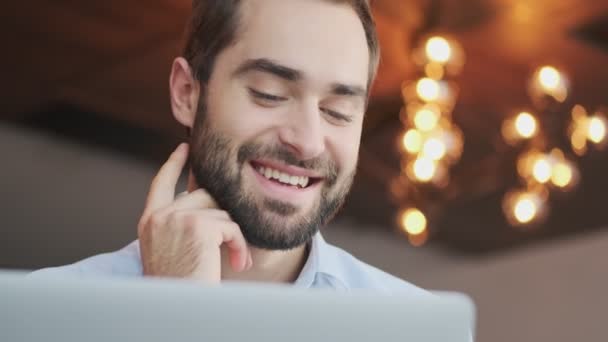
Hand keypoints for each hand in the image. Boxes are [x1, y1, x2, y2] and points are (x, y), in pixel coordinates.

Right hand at [137, 143, 251, 283]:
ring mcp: (176, 219)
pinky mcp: (198, 226)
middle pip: (202, 195)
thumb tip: (211, 199)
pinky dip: (239, 244)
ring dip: (234, 236)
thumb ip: (186, 224)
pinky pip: (231, 224)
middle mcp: (159, 218)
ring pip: (220, 210)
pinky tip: (237, 261)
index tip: (184, 147)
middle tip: (234, 247)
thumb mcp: (175, 251)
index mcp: (149, 224)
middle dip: (223, 218)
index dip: (173, 165)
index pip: (160, 184)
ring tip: (236, 260)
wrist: (182, 308)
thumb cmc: (183, 287)